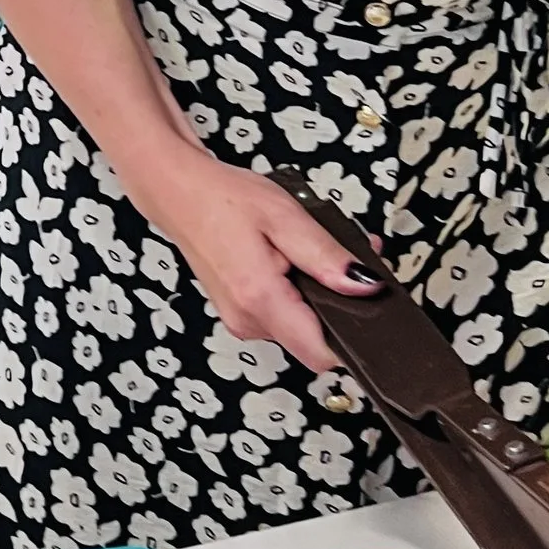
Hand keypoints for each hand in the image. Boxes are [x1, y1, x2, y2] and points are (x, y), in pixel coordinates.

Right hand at [130, 145, 381, 373]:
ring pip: (300, 327)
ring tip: (309, 251)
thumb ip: (328, 256)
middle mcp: (248, 322)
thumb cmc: (223, 199)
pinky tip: (291, 260)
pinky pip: (282, 316)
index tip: (369, 311)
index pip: (321, 355)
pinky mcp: (240, 314)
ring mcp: (242, 321)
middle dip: (338, 305)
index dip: (352, 338)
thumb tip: (365, 286)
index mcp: (260, 300)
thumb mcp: (286, 216)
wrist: (179, 193)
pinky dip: (296, 294)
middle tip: (342, 260)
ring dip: (316, 296)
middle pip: (315, 339)